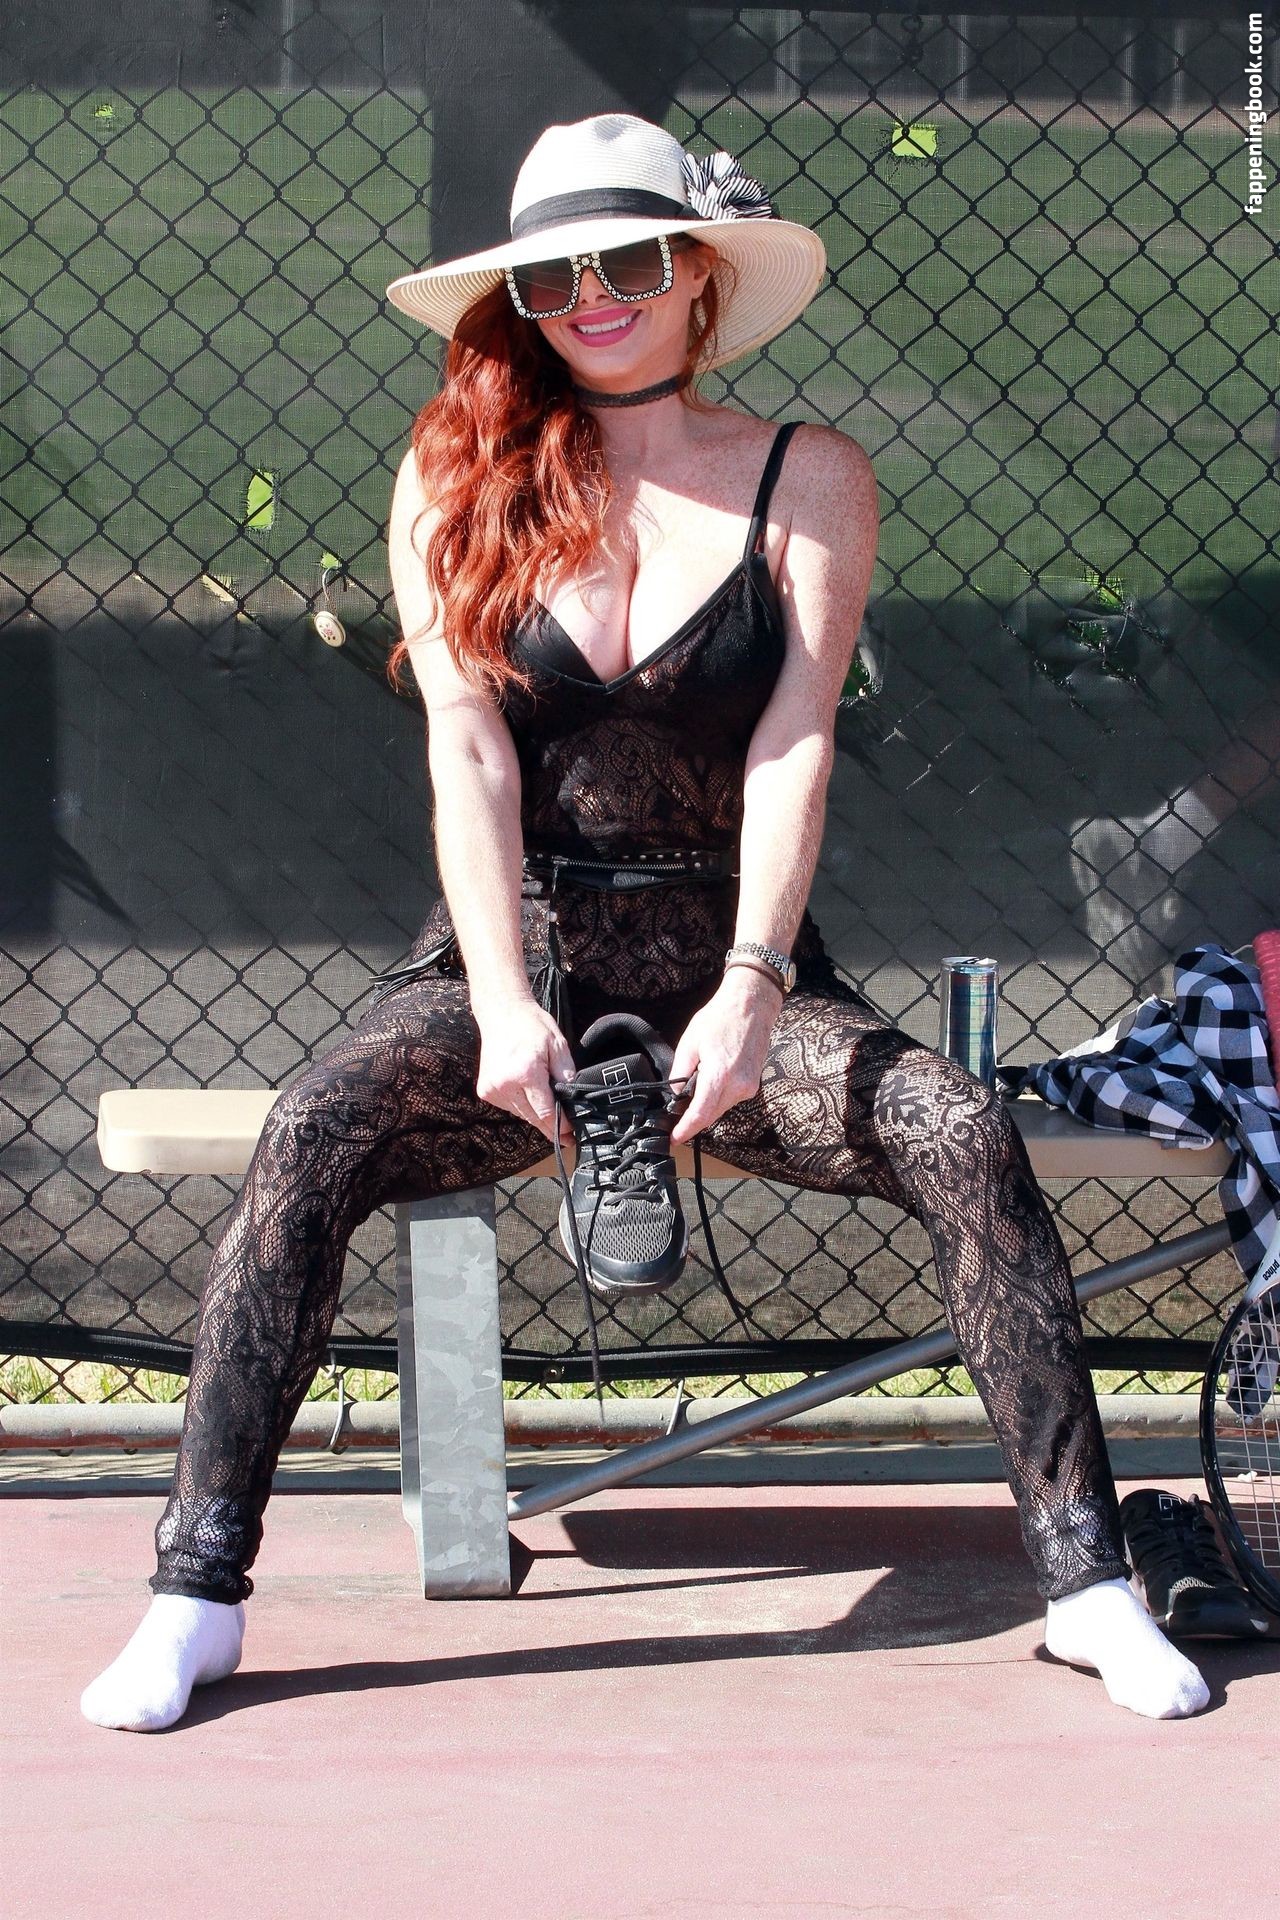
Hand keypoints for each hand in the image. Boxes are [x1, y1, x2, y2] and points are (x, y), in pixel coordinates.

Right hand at [473, 991, 576, 1144]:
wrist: (501, 1013)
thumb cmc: (531, 1025)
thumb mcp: (558, 1045)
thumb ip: (567, 1075)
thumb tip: (573, 1100)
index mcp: (526, 1073)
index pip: (546, 1112)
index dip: (560, 1126)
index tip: (571, 1135)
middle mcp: (505, 1085)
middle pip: (533, 1118)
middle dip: (550, 1126)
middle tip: (566, 1134)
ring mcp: (492, 1090)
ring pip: (521, 1114)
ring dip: (535, 1114)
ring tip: (547, 1104)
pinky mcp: (485, 1091)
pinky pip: (510, 1107)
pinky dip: (522, 1104)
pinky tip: (527, 1091)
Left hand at [669, 967, 783, 1143]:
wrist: (751, 1006)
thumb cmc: (720, 1019)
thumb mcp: (689, 1043)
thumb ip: (680, 1073)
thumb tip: (675, 1094)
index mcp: (720, 1074)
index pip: (701, 1114)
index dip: (686, 1129)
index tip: (674, 1138)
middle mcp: (739, 1085)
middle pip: (711, 1116)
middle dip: (693, 1120)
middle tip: (675, 1121)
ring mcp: (749, 1086)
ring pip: (721, 1109)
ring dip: (706, 1107)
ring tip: (693, 1092)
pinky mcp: (753, 1084)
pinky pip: (730, 1099)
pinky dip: (718, 1098)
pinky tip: (710, 1084)